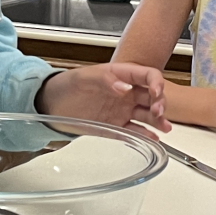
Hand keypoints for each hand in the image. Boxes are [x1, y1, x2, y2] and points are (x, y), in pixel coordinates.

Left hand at [37, 63, 169, 132]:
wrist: (51, 105)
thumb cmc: (66, 85)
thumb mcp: (83, 77)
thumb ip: (104, 79)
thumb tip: (124, 87)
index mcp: (121, 75)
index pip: (147, 76)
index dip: (156, 83)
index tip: (156, 92)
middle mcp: (126, 93)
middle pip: (152, 96)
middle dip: (160, 103)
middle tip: (158, 113)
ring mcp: (122, 110)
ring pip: (148, 115)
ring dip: (159, 120)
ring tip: (164, 128)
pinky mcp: (116, 126)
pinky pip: (135, 130)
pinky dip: (146, 135)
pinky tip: (153, 138)